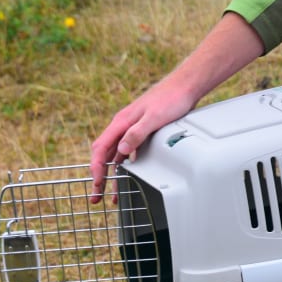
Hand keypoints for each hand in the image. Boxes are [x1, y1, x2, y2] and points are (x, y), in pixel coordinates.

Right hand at [88, 12, 263, 199]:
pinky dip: (124, 166)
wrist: (185, 86)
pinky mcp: (141, 131)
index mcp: (121, 122)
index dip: (96, 168)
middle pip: (104, 154)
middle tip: (97, 195)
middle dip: (99, 176)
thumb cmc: (170, 98)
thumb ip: (136, 134)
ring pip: (115, 156)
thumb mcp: (153, 118)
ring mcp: (131, 129)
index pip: (100, 148)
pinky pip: (127, 153)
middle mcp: (122, 126)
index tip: (97, 183)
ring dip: (111, 174)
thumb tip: (122, 150)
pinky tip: (126, 176)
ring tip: (111, 193)